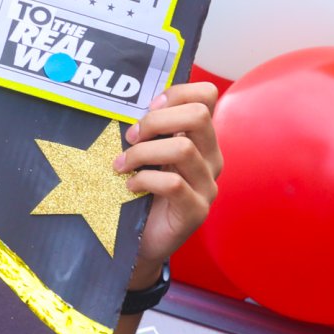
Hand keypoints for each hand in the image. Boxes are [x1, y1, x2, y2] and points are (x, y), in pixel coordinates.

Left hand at [115, 81, 221, 284]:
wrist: (142, 240)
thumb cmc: (141, 191)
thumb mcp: (146, 153)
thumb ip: (148, 130)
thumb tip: (126, 103)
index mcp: (200, 138)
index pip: (207, 96)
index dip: (177, 93)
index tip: (148, 108)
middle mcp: (210, 158)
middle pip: (198, 115)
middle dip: (157, 120)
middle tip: (131, 136)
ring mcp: (207, 185)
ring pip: (183, 148)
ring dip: (143, 152)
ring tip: (122, 165)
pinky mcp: (196, 210)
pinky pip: (173, 184)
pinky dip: (145, 179)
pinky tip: (130, 187)